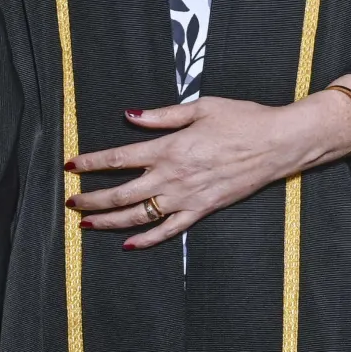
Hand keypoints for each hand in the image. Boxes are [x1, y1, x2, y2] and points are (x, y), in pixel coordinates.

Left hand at [64, 75, 350, 250]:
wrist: (279, 143)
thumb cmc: (244, 119)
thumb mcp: (202, 107)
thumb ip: (162, 116)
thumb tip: (130, 116)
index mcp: (169, 148)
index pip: (118, 158)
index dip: (90, 163)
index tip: (70, 166)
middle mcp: (172, 177)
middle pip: (120, 193)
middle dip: (91, 199)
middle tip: (71, 202)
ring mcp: (187, 197)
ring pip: (139, 215)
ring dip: (110, 222)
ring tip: (88, 224)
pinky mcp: (203, 209)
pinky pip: (170, 230)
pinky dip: (148, 239)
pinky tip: (130, 244)